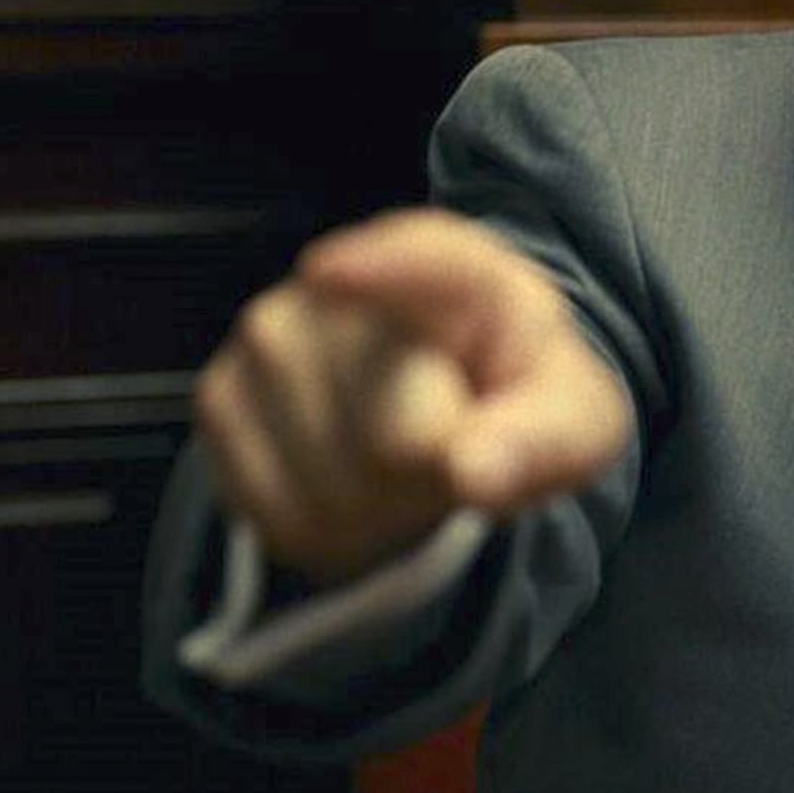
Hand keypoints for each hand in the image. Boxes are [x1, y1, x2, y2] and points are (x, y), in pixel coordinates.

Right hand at [193, 208, 632, 583]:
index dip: (374, 269)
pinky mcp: (219, 400)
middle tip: (459, 455)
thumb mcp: (574, 419)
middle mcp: (344, 281)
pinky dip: (326, 533)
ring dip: (383, 512)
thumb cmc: (520, 401)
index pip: (414, 260)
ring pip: (330, 485)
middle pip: (392, 435)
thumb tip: (475, 471)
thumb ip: (545, 440)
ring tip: (407, 467)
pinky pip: (276, 514)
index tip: (331, 273)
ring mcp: (269, 336)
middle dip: (437, 477)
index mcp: (454, 265)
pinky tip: (354, 489)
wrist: (451, 415)